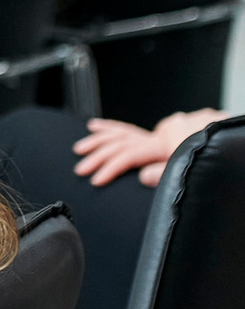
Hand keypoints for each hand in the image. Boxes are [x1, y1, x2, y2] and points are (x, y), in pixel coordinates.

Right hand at [75, 108, 222, 186]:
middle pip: (122, 141)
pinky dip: (117, 129)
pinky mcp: (174, 129)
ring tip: (83, 145)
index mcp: (167, 141)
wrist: (236, 143)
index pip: (128, 154)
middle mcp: (164, 131)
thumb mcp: (193, 167)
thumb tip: (143, 177)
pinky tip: (100, 127)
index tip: (95, 181)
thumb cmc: (219, 158)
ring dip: (103, 139)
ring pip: (127, 133)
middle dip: (98, 154)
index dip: (109, 167)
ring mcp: (168, 129)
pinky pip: (139, 128)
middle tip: (79, 168)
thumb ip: (167, 173)